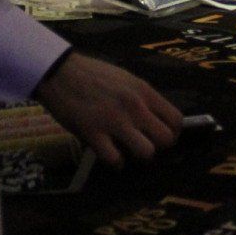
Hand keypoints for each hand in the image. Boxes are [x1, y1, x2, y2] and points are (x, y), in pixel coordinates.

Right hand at [35, 52, 181, 166]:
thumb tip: (155, 117)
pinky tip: (110, 154)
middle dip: (158, 146)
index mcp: (143, 91)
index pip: (176, 120)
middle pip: (166, 139)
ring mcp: (114, 121)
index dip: (172, 132)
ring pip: (146, 152)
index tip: (160, 135)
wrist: (59, 72)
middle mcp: (134, 106)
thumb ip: (142, 97)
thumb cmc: (92, 74)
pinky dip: (115, 162)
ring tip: (128, 149)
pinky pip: (115, 159)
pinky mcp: (93, 133)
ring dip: (138, 155)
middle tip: (144, 143)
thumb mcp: (125, 79)